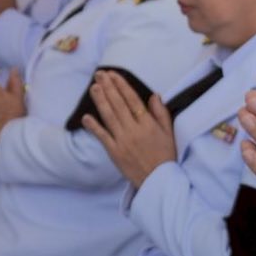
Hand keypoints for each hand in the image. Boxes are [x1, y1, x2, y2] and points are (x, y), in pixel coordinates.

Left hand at [81, 70, 180, 188]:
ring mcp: (123, 141)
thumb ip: (161, 113)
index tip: (114, 74)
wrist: (158, 181)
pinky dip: (94, 127)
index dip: (122, 86)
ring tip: (94, 87)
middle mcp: (135, 131)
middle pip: (118, 104)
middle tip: (100, 74)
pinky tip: (86, 117)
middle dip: (108, 87)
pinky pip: (102, 137)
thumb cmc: (165, 156)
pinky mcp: (114, 153)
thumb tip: (154, 95)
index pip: (133, 100)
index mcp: (148, 124)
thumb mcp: (169, 133)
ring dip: (100, 101)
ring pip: (109, 117)